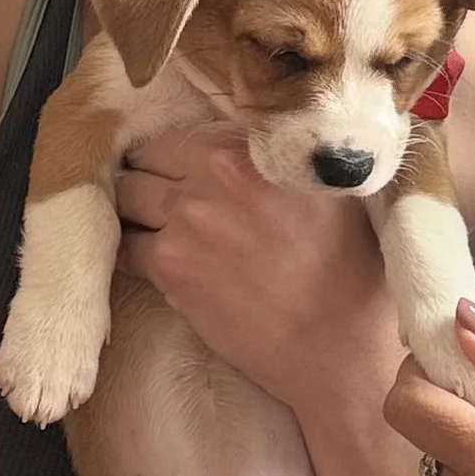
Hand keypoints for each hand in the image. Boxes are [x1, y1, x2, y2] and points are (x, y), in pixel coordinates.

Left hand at [115, 130, 398, 417]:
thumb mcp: (335, 188)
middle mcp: (214, 176)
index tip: (183, 167)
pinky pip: (124, 248)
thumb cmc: (350, 268)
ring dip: (133, 209)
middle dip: (148, 173)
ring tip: (149, 224)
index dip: (182, 152)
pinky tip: (146, 259)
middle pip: (145, 157)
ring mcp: (186, 222)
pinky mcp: (169, 270)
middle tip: (159, 192)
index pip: (187, 131)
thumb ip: (289, 154)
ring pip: (125, 196)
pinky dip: (130, 250)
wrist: (338, 344)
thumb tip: (266, 137)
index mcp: (256, 149)